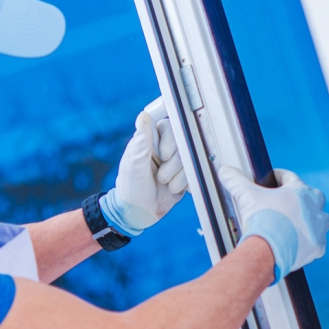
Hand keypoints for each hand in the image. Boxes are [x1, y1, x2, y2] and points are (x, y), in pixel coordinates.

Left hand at [100, 111, 187, 236]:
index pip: (170, 127)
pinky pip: (196, 172)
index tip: (163, 155)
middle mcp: (166, 148)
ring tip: (166, 184)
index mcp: (152, 140)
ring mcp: (177, 162)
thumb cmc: (131, 186)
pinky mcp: (185, 175)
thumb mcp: (134, 162)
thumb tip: (143, 116)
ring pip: (191, 159)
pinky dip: (188, 182)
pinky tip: (176, 188)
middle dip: (174, 164)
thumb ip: (142, 139)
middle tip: (161, 176)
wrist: (140, 212)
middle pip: (184, 144)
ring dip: (180, 176)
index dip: (170, 141)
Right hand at [218, 166, 328, 283]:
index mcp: (300, 192)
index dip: (279, 176)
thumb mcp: (246, 196)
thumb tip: (225, 171)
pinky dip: (310, 242)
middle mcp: (314, 208)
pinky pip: (318, 243)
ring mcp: (318, 228)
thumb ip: (236, 181)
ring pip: (320, 220)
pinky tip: (300, 243)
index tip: (272, 179)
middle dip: (300, 198)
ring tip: (296, 223)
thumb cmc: (262, 221)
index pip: (290, 178)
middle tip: (285, 202)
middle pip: (312, 197)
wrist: (268, 251)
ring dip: (310, 220)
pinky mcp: (317, 248)